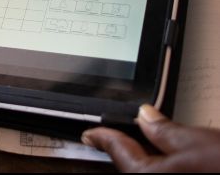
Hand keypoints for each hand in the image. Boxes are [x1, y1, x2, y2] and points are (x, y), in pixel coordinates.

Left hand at [82, 104, 219, 171]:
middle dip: (125, 154)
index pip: (118, 153)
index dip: (103, 138)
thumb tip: (145, 117)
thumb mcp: (197, 142)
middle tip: (117, 138)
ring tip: (148, 146)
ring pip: (149, 174)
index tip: (90, 134)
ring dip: (146, 162)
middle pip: (133, 170)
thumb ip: (164, 130)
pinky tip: (173, 162)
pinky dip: (164, 169)